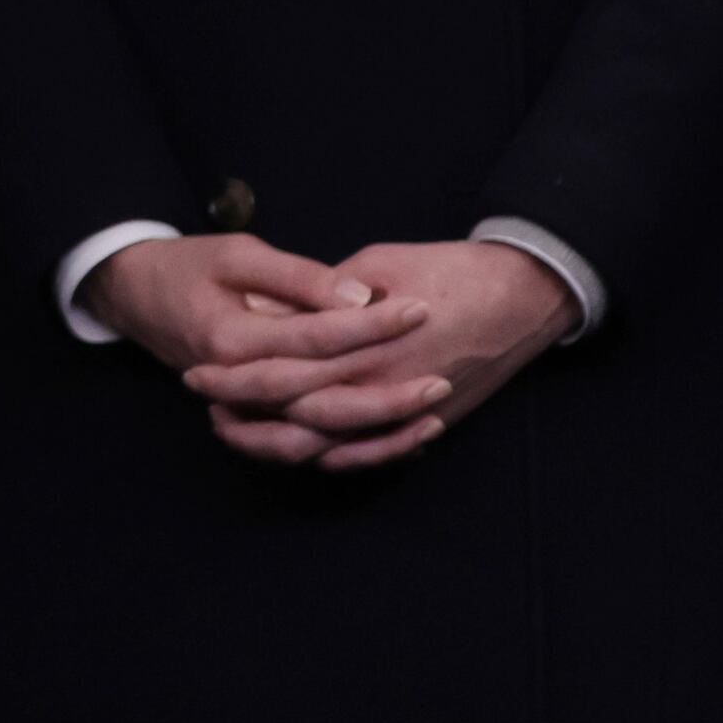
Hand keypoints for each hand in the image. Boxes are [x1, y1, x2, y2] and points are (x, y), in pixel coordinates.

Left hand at [171, 236, 576, 469]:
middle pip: (297, 412)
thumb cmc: (449, 270)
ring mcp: (407, 409)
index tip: (198, 372)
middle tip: (205, 403)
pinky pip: (375, 453)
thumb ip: (324, 294)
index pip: (283, 368)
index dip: (236, 375)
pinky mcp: (431, 420)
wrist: (524, 294)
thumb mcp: (378, 264)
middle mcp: (381, 384)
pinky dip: (336, 458)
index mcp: (362, 343)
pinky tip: (305, 451)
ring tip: (237, 432)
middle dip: (245, 411)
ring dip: (279, 442)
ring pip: (331, 443)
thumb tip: (275, 313)